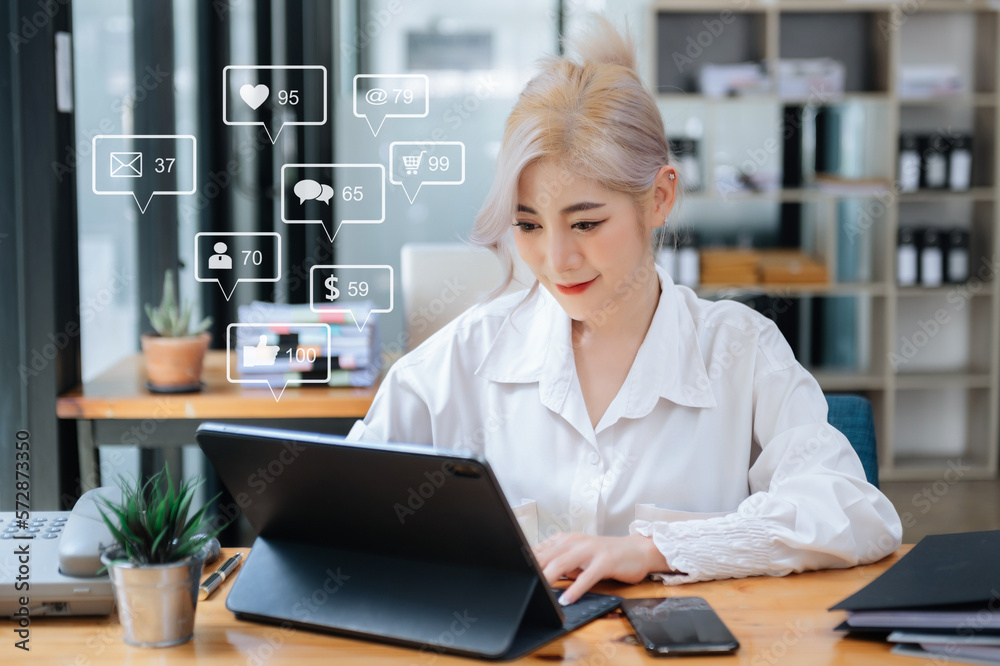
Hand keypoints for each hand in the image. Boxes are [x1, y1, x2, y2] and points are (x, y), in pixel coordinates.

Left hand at [532, 532, 669, 605]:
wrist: (637, 550)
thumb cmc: (604, 556)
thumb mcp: (577, 556)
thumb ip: (558, 562)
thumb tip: (535, 574)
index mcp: (566, 540)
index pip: (540, 550)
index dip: (526, 562)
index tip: (513, 573)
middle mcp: (576, 542)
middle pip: (547, 556)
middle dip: (532, 570)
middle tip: (520, 583)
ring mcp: (590, 550)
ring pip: (563, 563)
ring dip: (548, 578)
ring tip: (538, 591)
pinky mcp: (605, 561)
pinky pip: (587, 577)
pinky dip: (575, 589)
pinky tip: (566, 600)